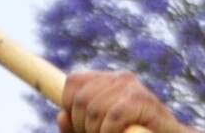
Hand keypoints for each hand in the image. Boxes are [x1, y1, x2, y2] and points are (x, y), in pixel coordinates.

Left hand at [59, 71, 191, 132]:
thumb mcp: (97, 130)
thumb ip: (76, 126)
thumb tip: (61, 116)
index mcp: (105, 81)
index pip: (73, 82)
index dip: (69, 106)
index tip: (79, 126)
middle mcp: (118, 78)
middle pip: (81, 99)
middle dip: (82, 125)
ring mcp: (131, 86)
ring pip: (94, 110)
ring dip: (96, 132)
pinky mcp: (143, 99)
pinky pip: (114, 116)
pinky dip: (109, 132)